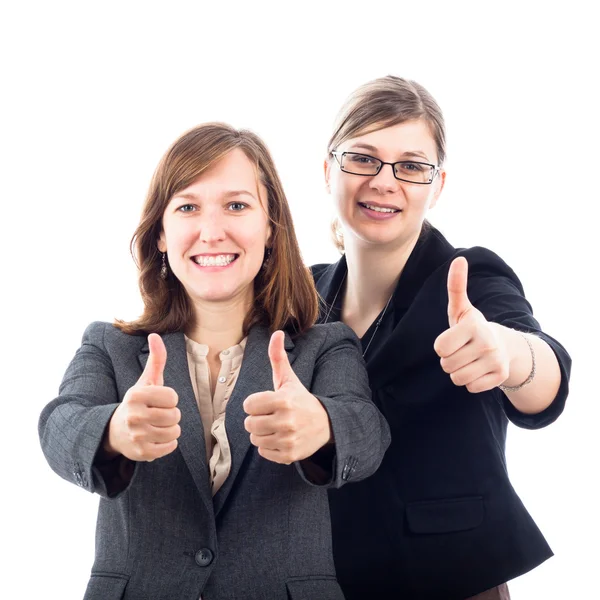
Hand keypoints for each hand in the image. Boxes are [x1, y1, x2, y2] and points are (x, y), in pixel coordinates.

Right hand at [104, 333, 180, 460]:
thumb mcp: (146, 380)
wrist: (115, 431)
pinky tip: (154, 438)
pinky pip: (171, 447)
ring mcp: (137, 436)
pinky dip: (167, 444)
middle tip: (156, 415)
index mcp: (136, 395)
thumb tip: (154, 334)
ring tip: (156, 426)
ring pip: (174, 432)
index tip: (158, 401)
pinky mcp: (142, 453)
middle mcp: (134, 416)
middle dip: (170, 415)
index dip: (169, 399)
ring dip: (170, 429)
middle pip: (175, 415)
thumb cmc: (139, 402)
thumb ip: (155, 359)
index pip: (173, 397)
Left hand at [243, 330, 331, 463]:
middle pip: (249, 424)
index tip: (268, 402)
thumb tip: (276, 332)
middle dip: (257, 419)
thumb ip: (278, 357)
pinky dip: (269, 447)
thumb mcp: (289, 379)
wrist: (326, 425)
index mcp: (283, 400)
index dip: (256, 403)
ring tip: (276, 427)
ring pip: (255, 439)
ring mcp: (288, 439)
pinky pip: (263, 452)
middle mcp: (286, 421)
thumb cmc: (301, 399)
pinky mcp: (289, 455)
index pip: (248, 405)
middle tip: (272, 416)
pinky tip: (281, 438)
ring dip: (262, 433)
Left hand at [433, 257, 509, 392]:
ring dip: (459, 371)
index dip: (442, 345)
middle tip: (462, 350)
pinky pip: (470, 388)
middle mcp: (487, 343)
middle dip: (450, 359)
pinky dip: (471, 382)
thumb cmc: (472, 326)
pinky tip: (479, 369)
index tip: (454, 338)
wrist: (503, 345)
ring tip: (469, 359)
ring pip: (457, 378)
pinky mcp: (500, 377)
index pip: (439, 348)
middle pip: (447, 365)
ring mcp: (496, 361)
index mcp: (473, 325)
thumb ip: (456, 286)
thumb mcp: (461, 308)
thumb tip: (459, 259)